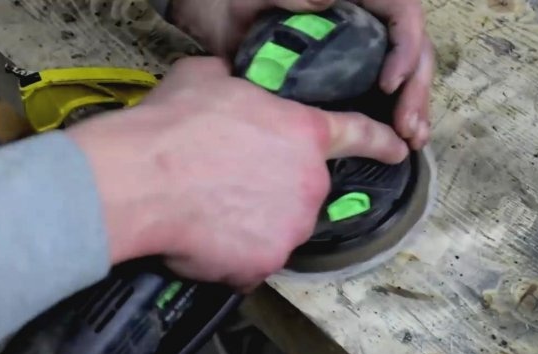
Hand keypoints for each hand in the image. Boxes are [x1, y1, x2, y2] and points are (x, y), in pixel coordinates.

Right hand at [66, 57, 406, 291]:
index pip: (359, 135)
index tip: (398, 150)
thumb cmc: (173, 126)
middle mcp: (310, 181)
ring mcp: (292, 225)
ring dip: (256, 220)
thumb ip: (241, 86)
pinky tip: (208, 233)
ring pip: (281, 225)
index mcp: (305, 133)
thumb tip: (233, 88)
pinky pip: (256, 260)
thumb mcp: (209, 79)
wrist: (139, 178)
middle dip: (277, 186)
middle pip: (305, 188)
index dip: (381, 142)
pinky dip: (237, 253)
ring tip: (213, 205)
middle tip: (233, 179)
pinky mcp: (266, 261)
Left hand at [169, 0, 434, 149]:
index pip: (403, 14)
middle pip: (413, 50)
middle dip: (416, 90)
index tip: (388, 84)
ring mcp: (361, 49)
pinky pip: (380, 92)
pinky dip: (390, 115)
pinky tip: (398, 140)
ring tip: (412, 139)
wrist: (219, 20)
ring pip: (403, 75)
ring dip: (412, 107)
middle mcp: (368, 21)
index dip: (406, 49)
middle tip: (409, 127)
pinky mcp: (349, 75)